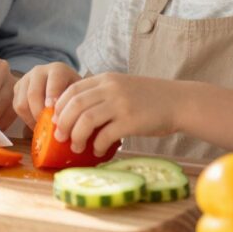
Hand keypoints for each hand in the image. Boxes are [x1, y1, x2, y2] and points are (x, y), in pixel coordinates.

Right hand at [12, 62, 80, 127]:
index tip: (55, 113)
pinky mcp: (17, 87)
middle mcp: (39, 71)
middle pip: (33, 94)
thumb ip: (73, 105)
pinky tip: (37, 122)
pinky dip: (25, 118)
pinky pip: (16, 106)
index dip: (53, 97)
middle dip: (40, 114)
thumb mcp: (77, 96)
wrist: (62, 85)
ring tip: (43, 127)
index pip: (54, 82)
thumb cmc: (72, 94)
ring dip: (32, 118)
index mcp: (57, 69)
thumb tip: (63, 124)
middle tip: (48, 127)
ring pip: (22, 102)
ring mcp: (25, 78)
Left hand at [52, 74, 177, 157]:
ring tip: (75, 147)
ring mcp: (121, 104)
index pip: (72, 90)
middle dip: (62, 123)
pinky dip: (97, 146)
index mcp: (106, 79)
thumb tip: (74, 116)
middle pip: (74, 105)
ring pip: (85, 120)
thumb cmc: (148, 99)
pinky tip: (98, 152)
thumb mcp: (121, 87)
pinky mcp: (131, 121)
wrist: (178, 102)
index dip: (59, 106)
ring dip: (76, 137)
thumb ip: (101, 95)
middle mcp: (111, 88)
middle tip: (59, 137)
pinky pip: (105, 135)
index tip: (54, 120)